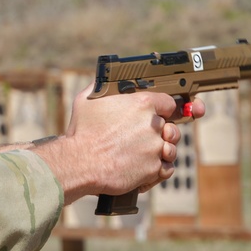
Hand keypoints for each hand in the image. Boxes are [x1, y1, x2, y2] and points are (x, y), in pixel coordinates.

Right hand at [32, 86, 186, 204]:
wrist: (80, 163)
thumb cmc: (81, 132)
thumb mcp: (86, 100)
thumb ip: (100, 87)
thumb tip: (102, 80)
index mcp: (142, 104)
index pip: (168, 103)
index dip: (163, 109)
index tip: (159, 114)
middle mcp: (153, 125)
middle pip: (170, 127)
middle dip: (161, 131)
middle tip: (146, 136)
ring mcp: (155, 148)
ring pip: (170, 149)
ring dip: (161, 151)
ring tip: (146, 153)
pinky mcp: (153, 169)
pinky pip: (166, 169)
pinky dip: (158, 169)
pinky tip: (147, 167)